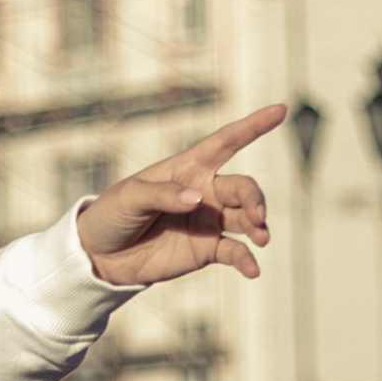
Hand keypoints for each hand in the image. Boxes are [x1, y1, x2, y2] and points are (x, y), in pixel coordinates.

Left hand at [75, 105, 282, 286]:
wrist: (101, 256)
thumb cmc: (112, 215)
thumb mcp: (129, 197)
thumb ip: (163, 193)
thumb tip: (198, 199)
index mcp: (188, 169)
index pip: (225, 142)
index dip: (253, 126)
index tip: (280, 110)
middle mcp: (205, 191)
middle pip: (243, 188)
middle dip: (255, 199)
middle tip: (257, 218)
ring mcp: (208, 221)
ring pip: (246, 218)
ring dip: (258, 227)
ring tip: (261, 239)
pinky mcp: (206, 250)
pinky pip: (235, 252)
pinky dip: (247, 260)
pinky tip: (253, 270)